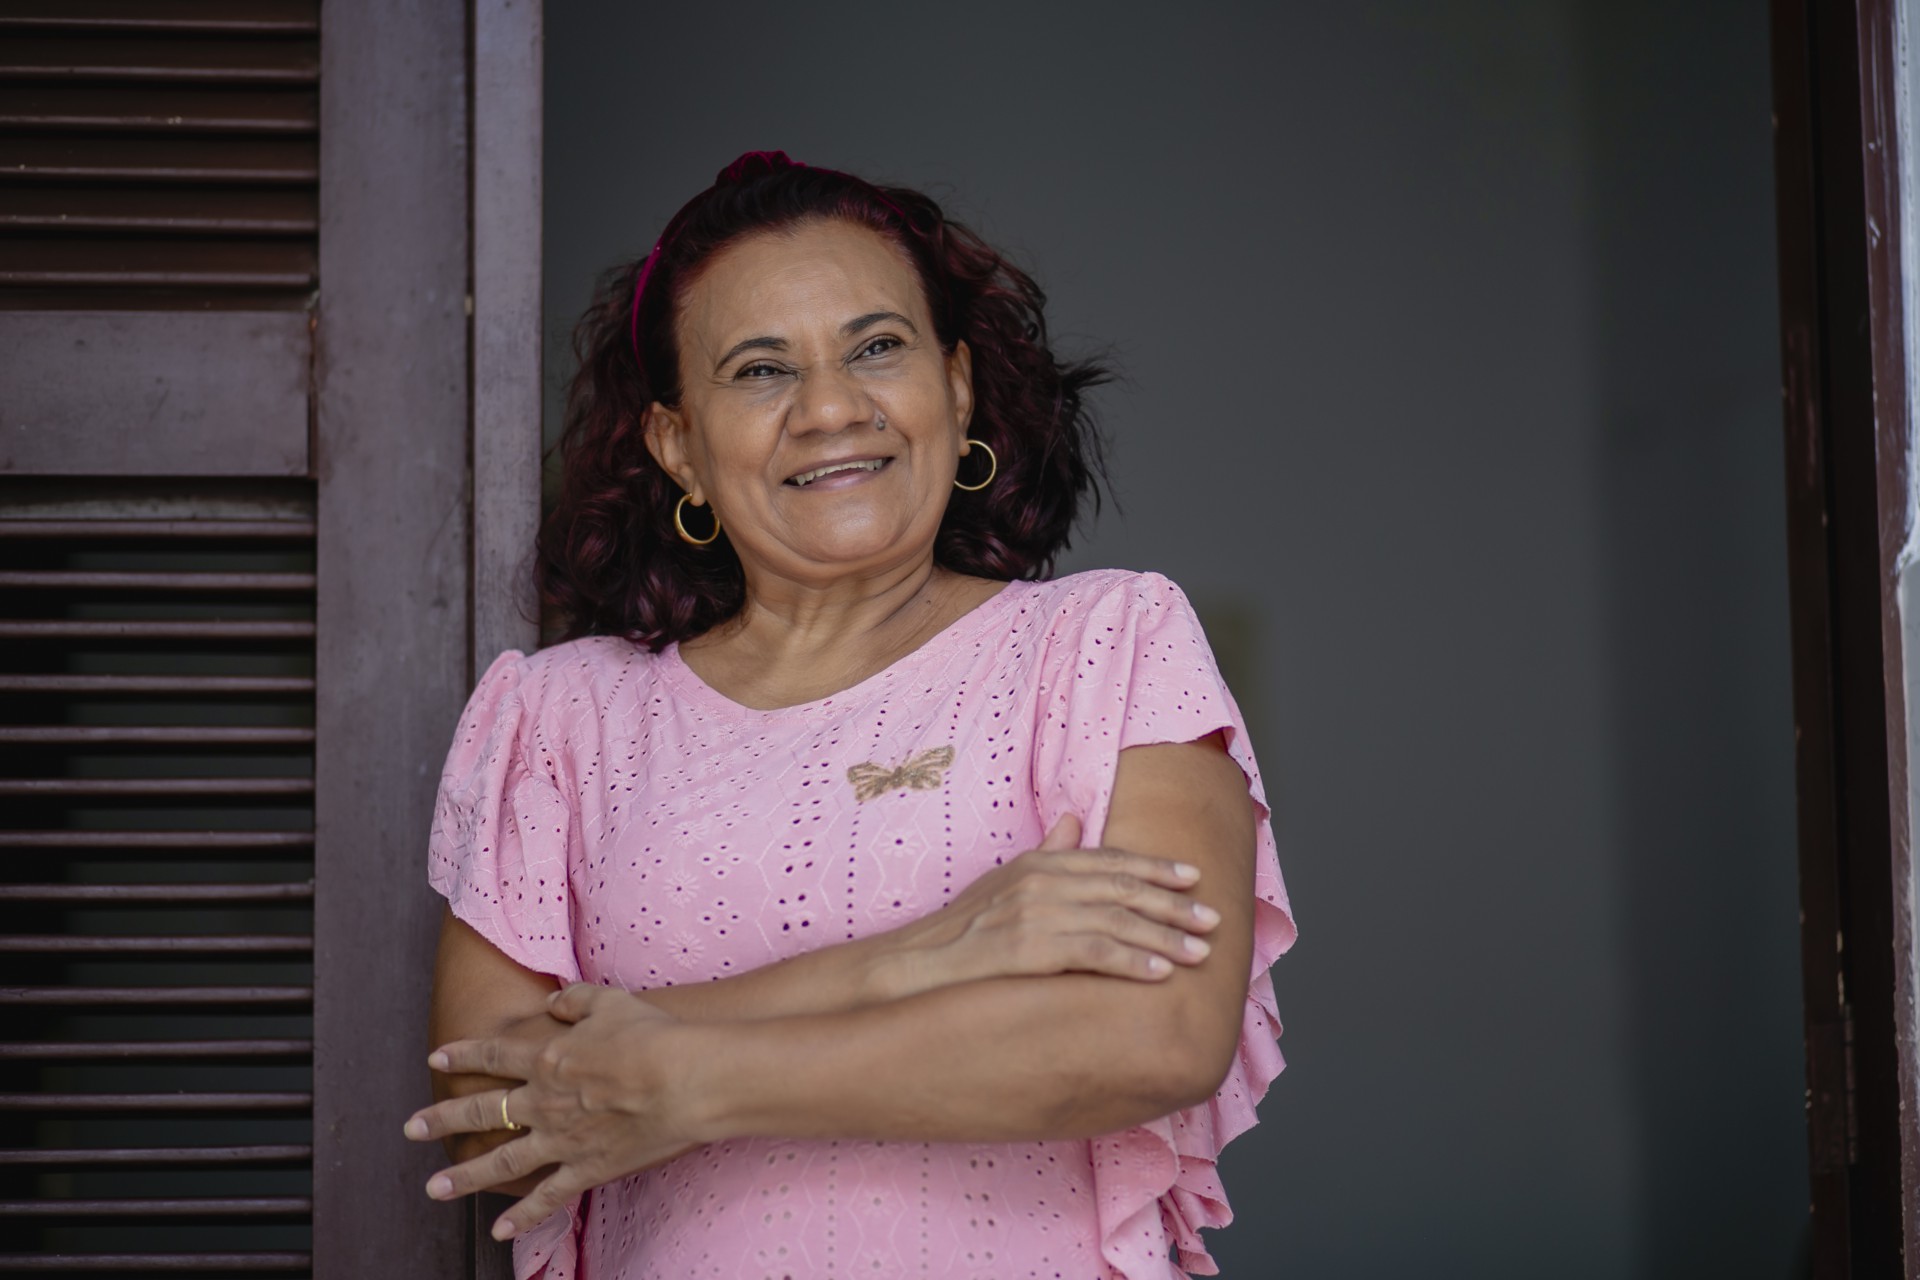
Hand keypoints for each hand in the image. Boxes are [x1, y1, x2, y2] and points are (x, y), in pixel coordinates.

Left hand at [406, 984, 703, 1240]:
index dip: (462, 1055)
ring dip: (464, 1177)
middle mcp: (543, 1101)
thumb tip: (553, 1002)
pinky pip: (547, 1198)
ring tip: (435, 1189)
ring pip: (501, 1161)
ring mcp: (561, 1139)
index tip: (436, 1059)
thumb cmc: (651, 1035)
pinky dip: (523, 1217)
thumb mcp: (610, 1001)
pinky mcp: (586, 1169)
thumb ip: (576, 1000)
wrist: (681, 1080)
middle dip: (443, 1119)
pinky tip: (499, 1231)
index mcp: (546, 1057)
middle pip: (482, 1110)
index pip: (492, 1055)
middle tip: (411, 1128)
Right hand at [875, 814, 1220, 998]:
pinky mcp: (1028, 947)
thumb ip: (1048, 851)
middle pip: (1122, 887)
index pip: (1111, 860)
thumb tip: (1076, 820)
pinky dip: (1131, 960)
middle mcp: (1042, 880)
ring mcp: (1034, 913)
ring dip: (1164, 937)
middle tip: (1214, 919)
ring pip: (1116, 920)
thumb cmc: (963, 927)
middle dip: (1173, 904)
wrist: (916, 963)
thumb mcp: (1006, 880)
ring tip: (1200, 953)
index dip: (1156, 868)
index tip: (1194, 879)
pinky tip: (1160, 973)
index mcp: (1041, 862)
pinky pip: (1092, 951)